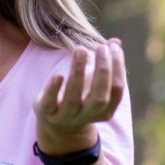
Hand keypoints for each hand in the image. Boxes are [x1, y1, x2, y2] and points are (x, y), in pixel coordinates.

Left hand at [33, 39, 125, 153]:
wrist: (57, 122)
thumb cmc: (81, 95)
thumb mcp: (94, 82)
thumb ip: (106, 63)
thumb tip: (116, 41)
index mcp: (105, 110)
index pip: (116, 90)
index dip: (117, 68)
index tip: (113, 47)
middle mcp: (87, 116)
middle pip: (99, 98)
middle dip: (102, 71)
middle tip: (101, 48)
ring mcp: (66, 116)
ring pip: (73, 98)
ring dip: (77, 73)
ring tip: (80, 49)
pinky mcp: (46, 112)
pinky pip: (50, 103)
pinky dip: (54, 89)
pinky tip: (58, 74)